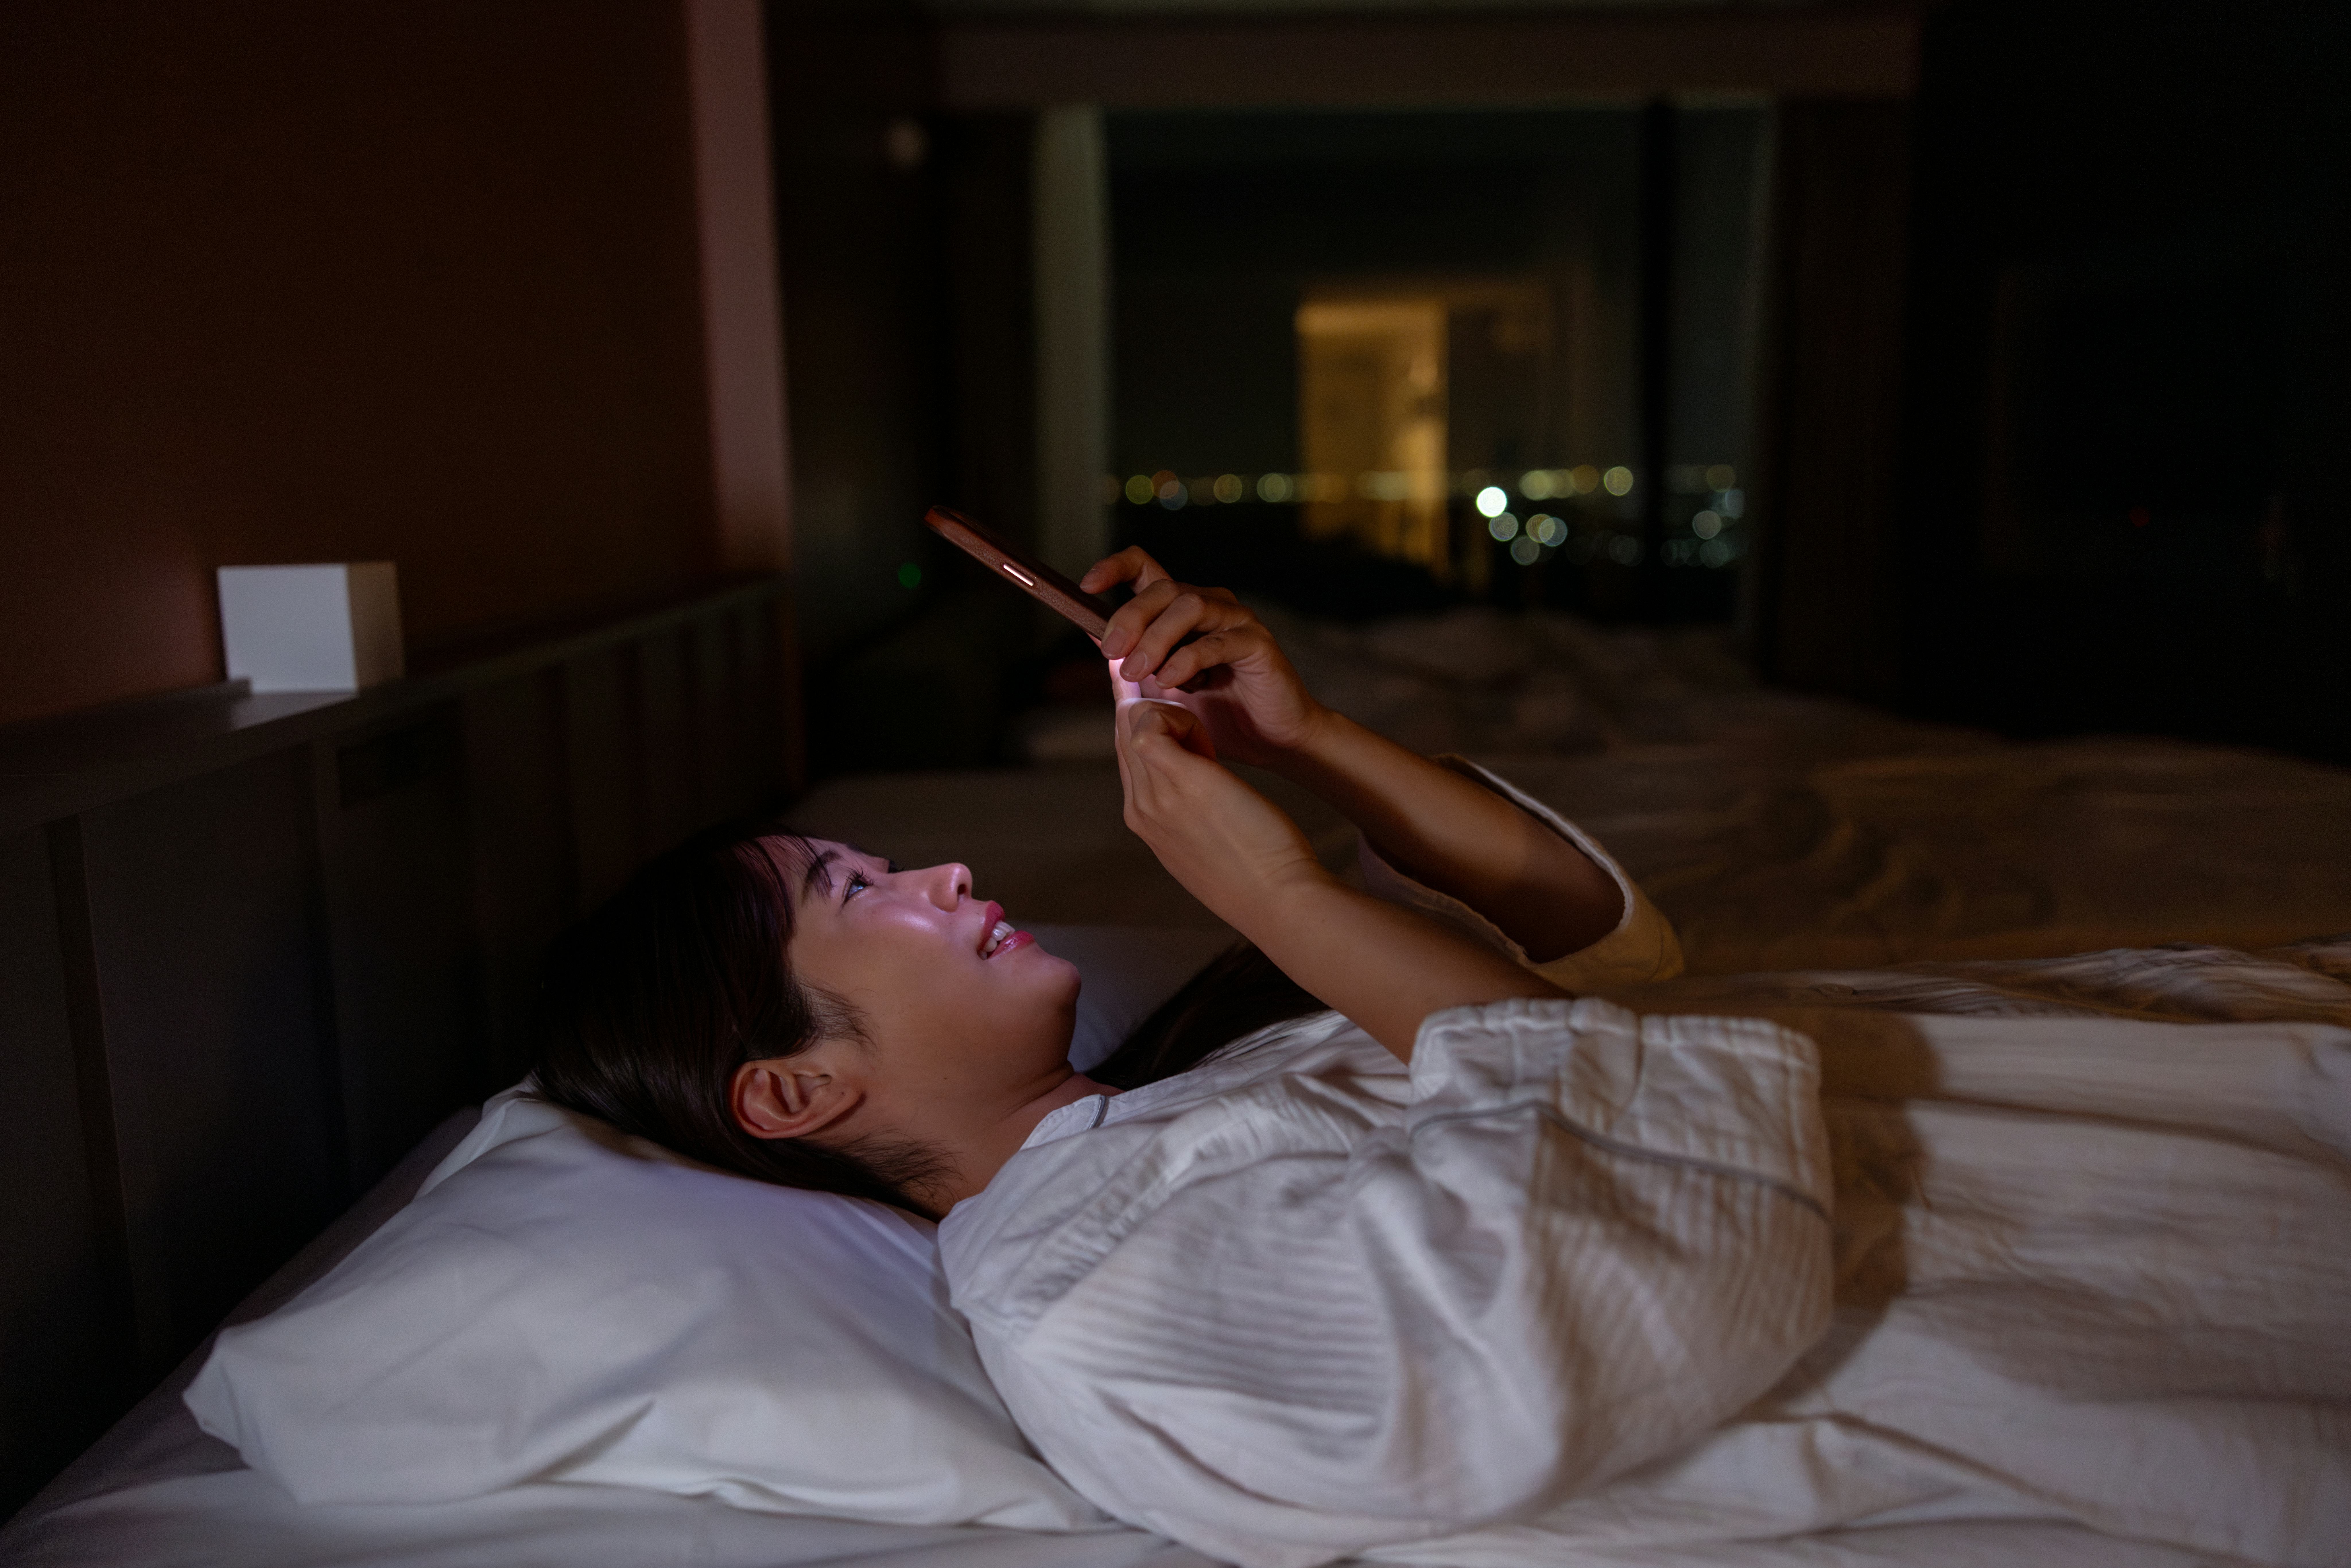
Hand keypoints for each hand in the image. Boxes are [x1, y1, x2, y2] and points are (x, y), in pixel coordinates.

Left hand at [1082, 548, 1327, 768]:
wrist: (1270, 741)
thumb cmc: (1217, 713)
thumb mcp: (1160, 688)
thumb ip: (1131, 659)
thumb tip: (1089, 633)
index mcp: (1181, 610)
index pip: (1145, 568)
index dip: (1114, 567)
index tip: (1087, 585)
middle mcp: (1210, 605)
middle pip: (1163, 588)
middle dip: (1130, 617)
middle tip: (1111, 651)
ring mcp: (1236, 621)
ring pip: (1189, 606)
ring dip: (1156, 638)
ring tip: (1139, 672)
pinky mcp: (1257, 643)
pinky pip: (1217, 641)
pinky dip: (1188, 659)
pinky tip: (1172, 681)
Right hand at [1112, 696, 1327, 931]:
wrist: (1277, 899)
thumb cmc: (1255, 867)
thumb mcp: (1206, 839)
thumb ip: (1187, 807)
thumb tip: (1195, 772)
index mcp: (1144, 821)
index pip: (1128, 754)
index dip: (1152, 730)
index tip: (1187, 733)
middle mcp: (1140, 808)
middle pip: (1126, 734)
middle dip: (1161, 720)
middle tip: (1203, 743)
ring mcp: (1155, 796)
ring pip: (1136, 724)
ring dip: (1174, 721)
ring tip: (1209, 752)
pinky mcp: (1182, 780)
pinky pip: (1153, 724)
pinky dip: (1180, 718)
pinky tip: (1209, 746)